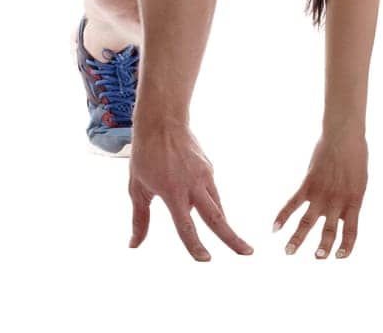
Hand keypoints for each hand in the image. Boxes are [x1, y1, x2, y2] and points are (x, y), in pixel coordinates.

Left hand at [127, 117, 251, 260]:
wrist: (162, 121)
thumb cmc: (145, 155)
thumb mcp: (137, 188)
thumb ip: (140, 219)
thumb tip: (133, 245)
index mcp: (173, 192)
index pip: (186, 225)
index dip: (195, 246)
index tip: (206, 260)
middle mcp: (192, 185)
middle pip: (217, 218)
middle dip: (233, 238)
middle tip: (249, 253)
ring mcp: (204, 175)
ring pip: (217, 206)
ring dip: (224, 223)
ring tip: (233, 239)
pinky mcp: (208, 168)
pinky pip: (212, 192)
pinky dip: (210, 203)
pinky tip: (202, 205)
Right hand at [273, 130, 367, 258]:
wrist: (344, 135)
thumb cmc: (355, 156)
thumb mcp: (360, 181)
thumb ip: (350, 200)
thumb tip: (341, 216)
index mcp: (354, 201)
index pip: (351, 231)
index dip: (346, 247)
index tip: (339, 257)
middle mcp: (337, 201)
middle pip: (329, 230)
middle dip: (323, 247)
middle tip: (318, 258)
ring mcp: (321, 193)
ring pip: (307, 222)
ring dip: (297, 238)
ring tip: (289, 252)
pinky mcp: (308, 184)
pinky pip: (293, 203)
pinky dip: (282, 216)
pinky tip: (274, 228)